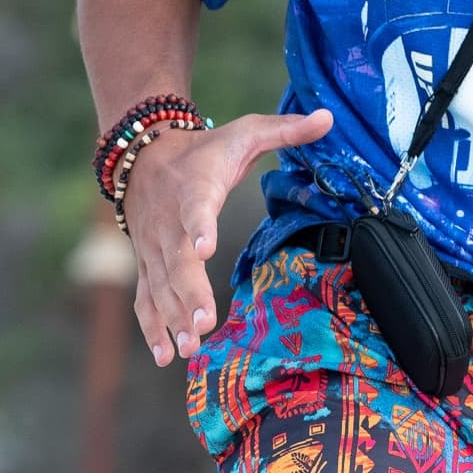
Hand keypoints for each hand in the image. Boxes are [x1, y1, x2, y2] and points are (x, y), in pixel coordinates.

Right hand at [121, 108, 332, 366]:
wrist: (143, 153)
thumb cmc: (204, 149)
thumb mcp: (245, 131)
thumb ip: (285, 129)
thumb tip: (329, 117)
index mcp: (195, 188)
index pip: (195, 206)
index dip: (199, 225)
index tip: (204, 245)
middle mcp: (169, 222)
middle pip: (175, 259)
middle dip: (188, 291)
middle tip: (204, 321)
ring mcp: (154, 247)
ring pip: (160, 285)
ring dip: (173, 317)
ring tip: (190, 347)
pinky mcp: (147, 263)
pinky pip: (145, 298)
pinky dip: (153, 327)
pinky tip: (168, 355)